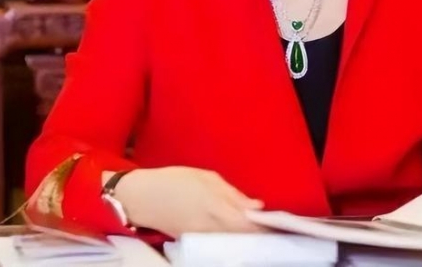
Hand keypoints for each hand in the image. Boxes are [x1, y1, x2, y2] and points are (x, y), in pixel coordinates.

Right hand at [113, 166, 264, 236]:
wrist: (141, 198)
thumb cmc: (174, 180)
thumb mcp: (205, 177)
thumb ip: (232, 194)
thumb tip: (257, 206)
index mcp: (212, 204)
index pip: (245, 223)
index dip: (264, 227)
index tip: (280, 226)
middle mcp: (207, 226)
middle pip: (240, 237)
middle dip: (258, 235)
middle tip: (275, 232)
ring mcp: (199, 237)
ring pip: (230, 243)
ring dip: (245, 239)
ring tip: (260, 233)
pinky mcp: (192, 243)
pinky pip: (216, 245)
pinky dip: (230, 241)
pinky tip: (238, 236)